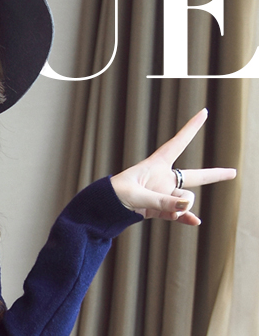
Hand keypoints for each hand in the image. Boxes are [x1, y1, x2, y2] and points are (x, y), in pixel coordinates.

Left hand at [110, 110, 235, 225]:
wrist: (102, 210)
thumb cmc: (115, 196)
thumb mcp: (138, 196)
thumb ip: (163, 201)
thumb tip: (187, 205)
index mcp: (157, 164)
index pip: (179, 142)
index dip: (192, 127)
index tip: (204, 112)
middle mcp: (164, 178)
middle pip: (194, 175)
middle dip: (214, 175)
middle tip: (233, 172)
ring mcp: (163, 194)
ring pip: (183, 200)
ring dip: (181, 208)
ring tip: (172, 212)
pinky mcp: (159, 209)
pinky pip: (177, 213)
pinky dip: (185, 218)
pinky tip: (195, 223)